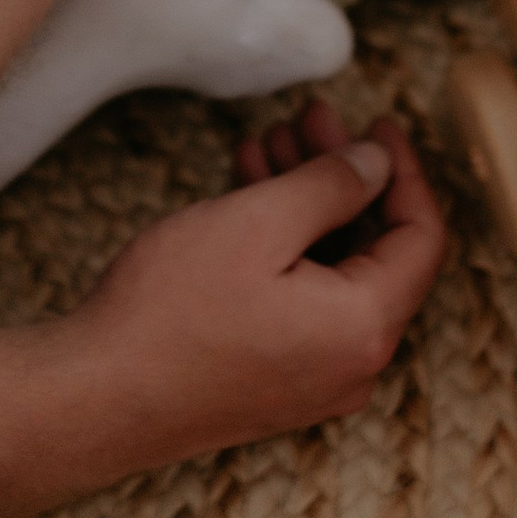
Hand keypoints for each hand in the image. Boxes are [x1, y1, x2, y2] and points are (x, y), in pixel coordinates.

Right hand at [71, 106, 447, 460]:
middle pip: (374, 250)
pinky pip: (303, 301)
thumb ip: (332, 187)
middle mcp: (352, 365)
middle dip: (344, 176)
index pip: (421, 239)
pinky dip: (286, 243)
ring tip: (270, 141)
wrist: (96, 399)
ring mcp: (313, 382)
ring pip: (333, 271)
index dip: (405, 172)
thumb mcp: (259, 223)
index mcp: (364, 327)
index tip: (381, 123)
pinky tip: (247, 189)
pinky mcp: (275, 385)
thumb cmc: (173, 311)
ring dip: (308, 202)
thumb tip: (377, 165)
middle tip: (310, 118)